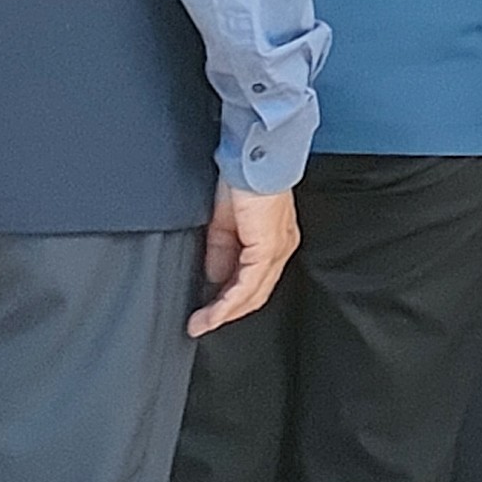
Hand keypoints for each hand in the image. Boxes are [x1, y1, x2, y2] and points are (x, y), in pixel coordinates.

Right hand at [191, 186, 297, 338]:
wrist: (251, 156)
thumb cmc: (240, 178)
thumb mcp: (224, 224)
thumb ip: (221, 252)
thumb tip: (215, 279)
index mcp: (272, 238)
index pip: (255, 280)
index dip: (231, 300)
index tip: (207, 314)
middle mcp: (280, 246)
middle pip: (256, 292)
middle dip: (226, 313)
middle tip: (201, 325)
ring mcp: (277, 248)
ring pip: (253, 293)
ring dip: (224, 313)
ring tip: (201, 324)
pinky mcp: (268, 247)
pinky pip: (248, 284)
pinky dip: (228, 302)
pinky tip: (212, 312)